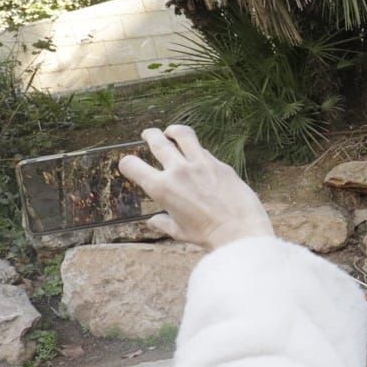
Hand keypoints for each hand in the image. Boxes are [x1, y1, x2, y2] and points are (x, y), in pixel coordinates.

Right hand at [118, 125, 272, 250]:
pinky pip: (204, 150)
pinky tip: (199, 157)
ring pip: (182, 134)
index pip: (131, 165)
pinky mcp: (219, 164)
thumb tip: (153, 221)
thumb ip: (163, 223)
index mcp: (161, 188)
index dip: (127, 163)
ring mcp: (200, 164)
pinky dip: (197, 151)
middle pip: (156, 141)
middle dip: (150, 135)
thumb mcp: (179, 232)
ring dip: (173, 131)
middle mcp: (177, 171)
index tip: (130, 164)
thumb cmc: (208, 236)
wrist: (240, 231)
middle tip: (148, 135)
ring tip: (172, 132)